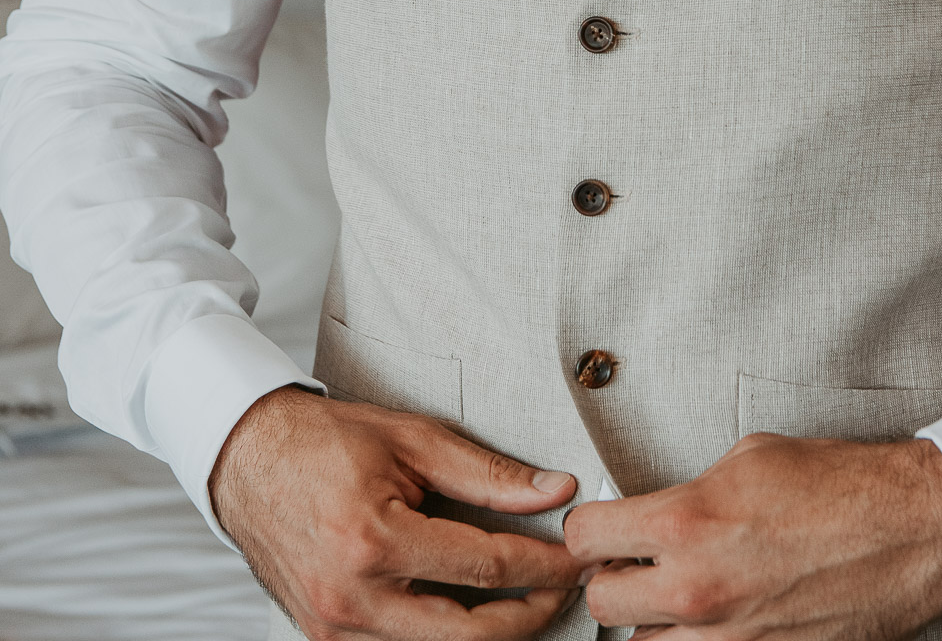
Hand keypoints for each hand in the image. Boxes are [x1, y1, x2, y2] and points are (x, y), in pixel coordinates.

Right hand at [209, 385, 580, 639]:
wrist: (246, 458)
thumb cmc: (325, 441)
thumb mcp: (411, 439)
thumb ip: (486, 473)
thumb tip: (554, 492)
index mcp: (374, 540)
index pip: (485, 567)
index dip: (543, 566)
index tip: (576, 557)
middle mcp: (352, 596)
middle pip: (469, 634)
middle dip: (529, 615)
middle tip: (562, 587)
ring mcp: (335, 627)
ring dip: (489, 631)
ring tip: (525, 596)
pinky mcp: (325, 637)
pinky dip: (442, 633)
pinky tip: (470, 606)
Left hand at [563, 432, 941, 640]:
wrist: (909, 529)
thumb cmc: (838, 484)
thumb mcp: (747, 457)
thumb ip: (688, 489)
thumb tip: (656, 508)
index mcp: (687, 522)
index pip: (586, 538)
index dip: (589, 528)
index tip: (602, 525)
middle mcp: (698, 589)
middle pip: (603, 604)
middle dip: (613, 579)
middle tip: (635, 560)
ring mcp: (731, 639)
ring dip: (654, 621)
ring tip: (681, 590)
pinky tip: (721, 615)